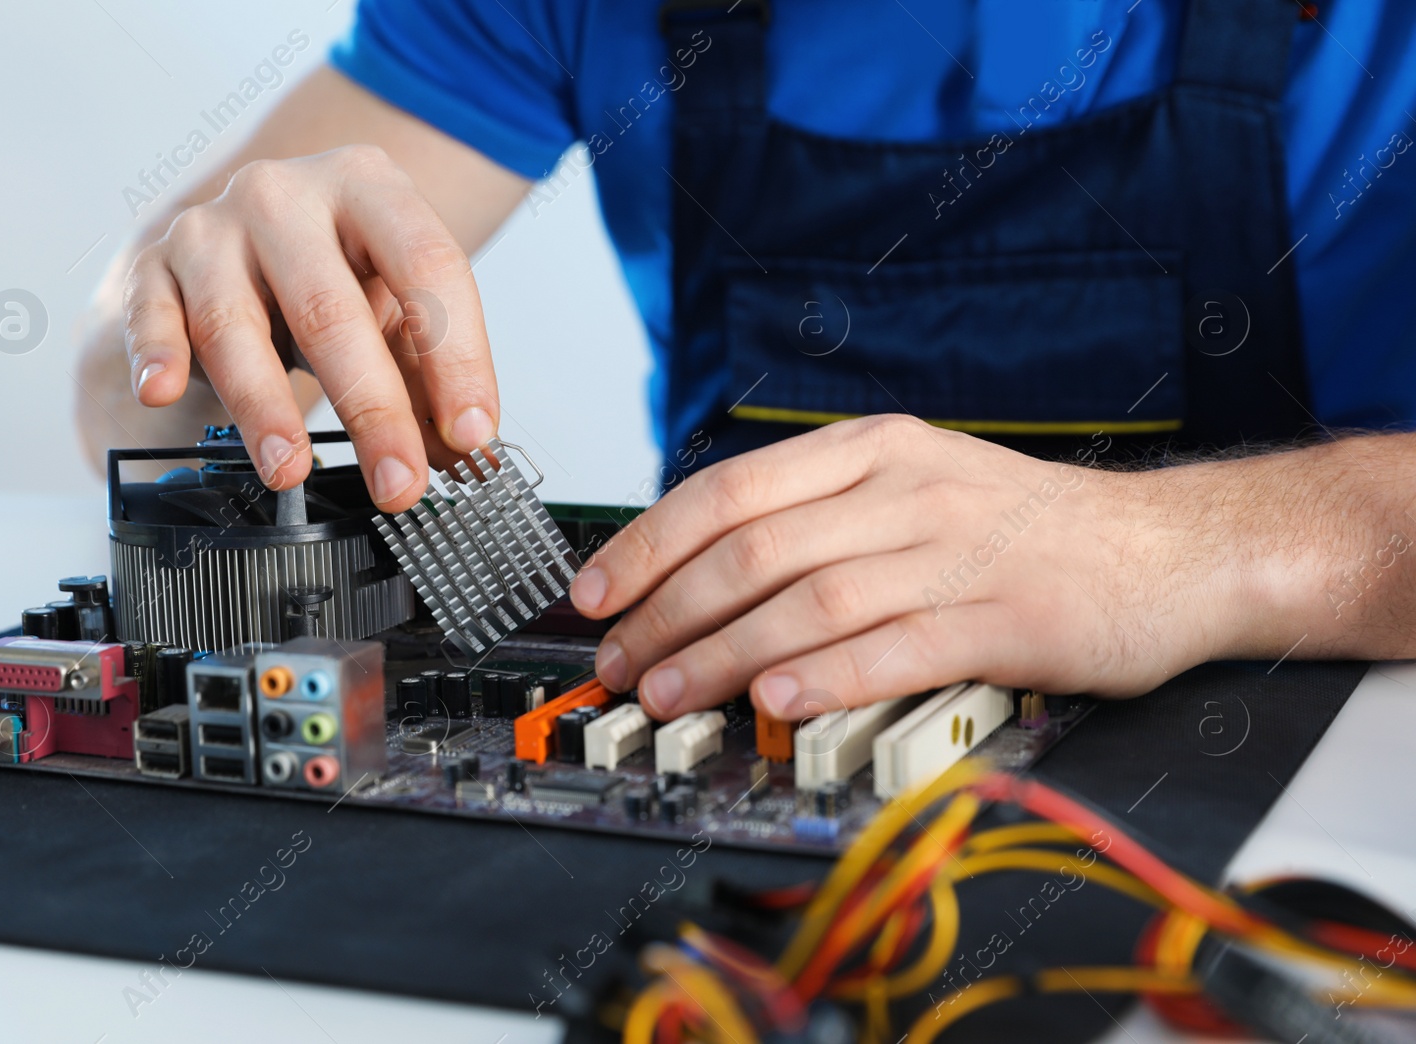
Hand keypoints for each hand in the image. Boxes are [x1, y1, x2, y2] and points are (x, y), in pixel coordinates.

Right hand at [122, 145, 499, 506]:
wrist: (251, 232)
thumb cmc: (338, 269)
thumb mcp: (397, 306)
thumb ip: (432, 374)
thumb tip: (462, 451)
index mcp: (370, 186)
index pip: (428, 265)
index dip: (457, 357)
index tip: (470, 432)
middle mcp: (288, 195)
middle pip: (333, 308)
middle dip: (372, 409)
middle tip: (398, 482)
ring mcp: (214, 226)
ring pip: (236, 322)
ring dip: (264, 408)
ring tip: (291, 469)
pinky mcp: (154, 264)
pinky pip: (151, 315)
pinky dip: (155, 354)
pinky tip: (163, 392)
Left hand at [570, 415, 1241, 720]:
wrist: (1163, 549)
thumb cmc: (1021, 529)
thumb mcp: (912, 487)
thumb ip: (817, 516)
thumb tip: (700, 569)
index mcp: (871, 451)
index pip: (729, 492)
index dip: (649, 546)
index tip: (597, 595)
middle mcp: (905, 490)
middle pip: (754, 550)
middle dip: (668, 612)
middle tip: (619, 663)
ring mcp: (955, 553)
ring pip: (809, 602)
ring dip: (724, 655)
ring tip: (667, 694)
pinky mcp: (1003, 619)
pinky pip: (894, 647)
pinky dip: (826, 676)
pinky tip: (775, 704)